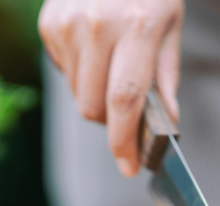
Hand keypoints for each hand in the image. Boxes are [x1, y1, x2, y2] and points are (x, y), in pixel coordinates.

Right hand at [38, 0, 182, 175]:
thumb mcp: (170, 26)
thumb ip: (165, 78)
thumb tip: (166, 124)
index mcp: (137, 27)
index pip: (125, 100)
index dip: (124, 141)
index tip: (129, 166)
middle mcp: (97, 26)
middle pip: (92, 107)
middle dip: (110, 121)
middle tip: (125, 107)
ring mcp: (67, 24)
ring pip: (77, 95)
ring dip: (95, 96)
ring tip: (111, 63)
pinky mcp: (48, 25)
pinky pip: (64, 74)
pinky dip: (81, 74)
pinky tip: (94, 47)